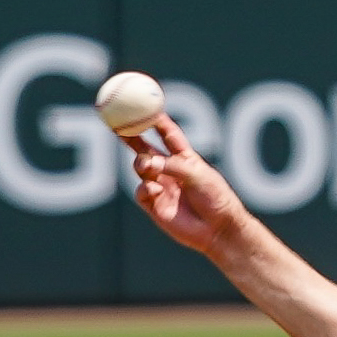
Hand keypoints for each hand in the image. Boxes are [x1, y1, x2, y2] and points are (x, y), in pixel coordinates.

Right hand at [126, 115, 247, 256]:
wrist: (219, 231)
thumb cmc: (216, 199)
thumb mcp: (198, 176)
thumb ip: (172, 166)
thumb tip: (147, 162)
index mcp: (185, 159)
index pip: (168, 135)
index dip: (156, 120)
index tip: (145, 106)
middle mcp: (170, 171)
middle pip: (145, 148)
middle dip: (130, 135)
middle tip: (117, 124)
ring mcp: (162, 187)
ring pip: (141, 168)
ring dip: (141, 163)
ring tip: (147, 166)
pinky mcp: (155, 206)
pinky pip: (141, 192)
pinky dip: (144, 188)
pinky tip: (154, 191)